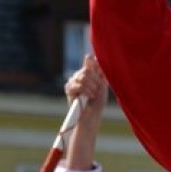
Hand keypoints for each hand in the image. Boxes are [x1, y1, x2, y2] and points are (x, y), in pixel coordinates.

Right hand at [63, 55, 108, 170]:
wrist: (92, 116)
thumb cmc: (98, 102)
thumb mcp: (101, 84)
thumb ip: (96, 70)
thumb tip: (88, 55)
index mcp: (89, 72)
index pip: (90, 61)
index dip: (97, 69)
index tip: (102, 80)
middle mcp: (80, 75)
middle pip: (87, 69)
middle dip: (95, 81)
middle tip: (97, 91)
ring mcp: (73, 81)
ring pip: (82, 76)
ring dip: (91, 87)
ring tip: (93, 95)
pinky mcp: (68, 89)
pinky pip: (77, 84)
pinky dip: (85, 90)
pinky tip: (89, 96)